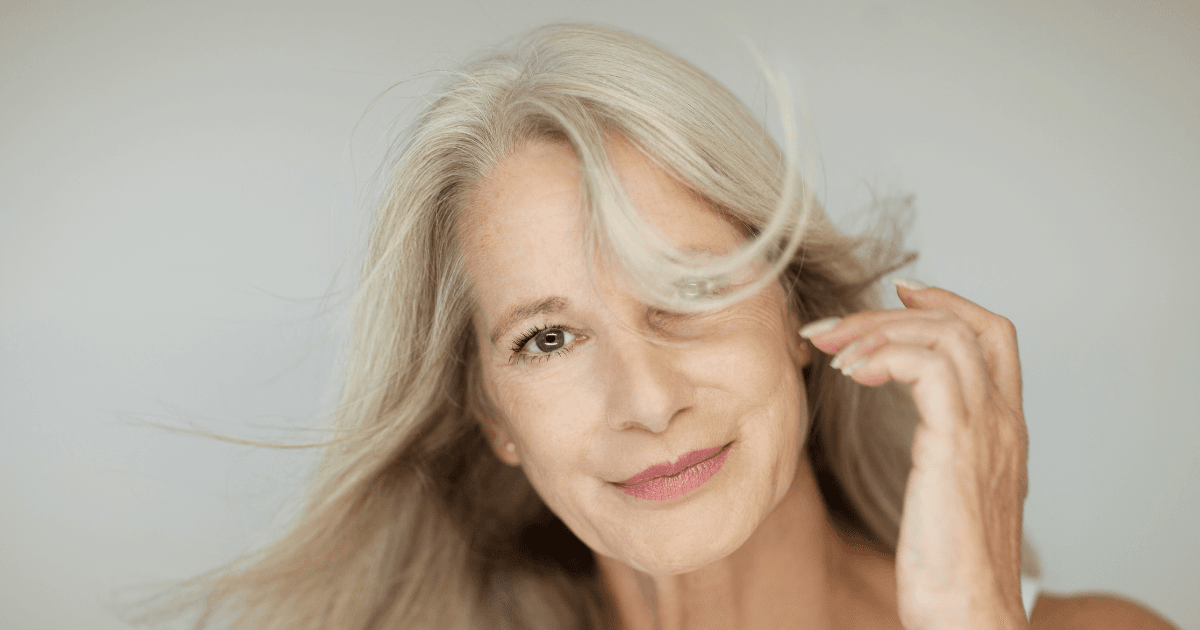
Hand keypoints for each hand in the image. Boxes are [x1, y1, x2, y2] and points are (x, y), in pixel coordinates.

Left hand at [801, 279, 1029, 629]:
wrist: (969, 618)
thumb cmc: (949, 573)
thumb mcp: (947, 497)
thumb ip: (941, 454)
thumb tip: (908, 431)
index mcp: (1005, 430)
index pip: (994, 336)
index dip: (948, 302)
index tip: (899, 292)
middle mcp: (1004, 423)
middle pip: (963, 325)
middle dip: (889, 313)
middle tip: (828, 325)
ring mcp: (987, 431)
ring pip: (944, 337)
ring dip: (875, 330)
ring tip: (828, 349)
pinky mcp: (957, 447)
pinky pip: (928, 367)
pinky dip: (884, 355)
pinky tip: (849, 374)